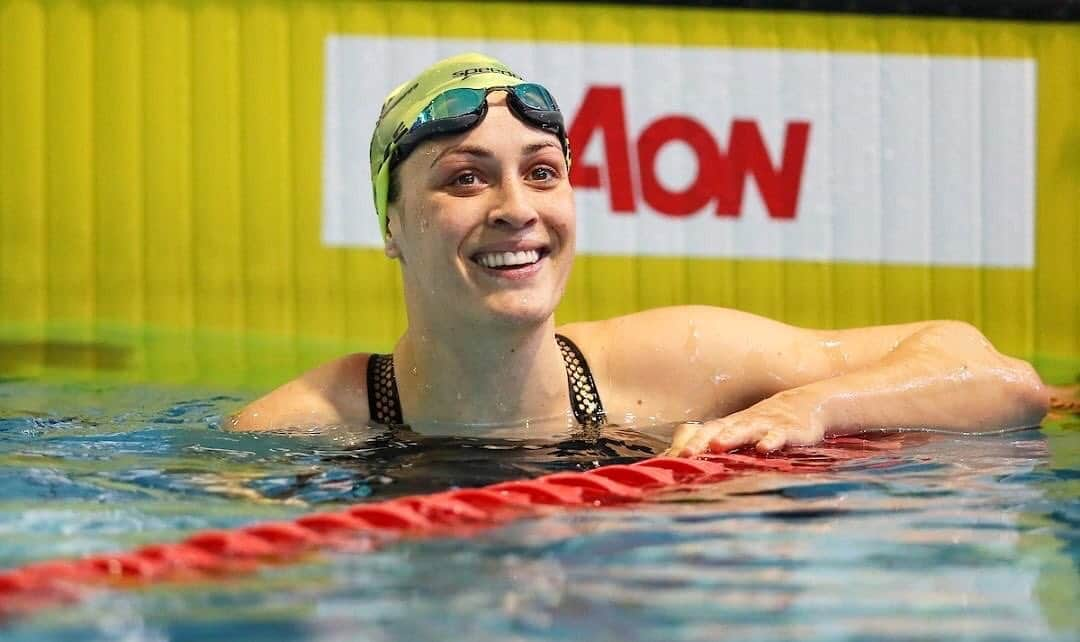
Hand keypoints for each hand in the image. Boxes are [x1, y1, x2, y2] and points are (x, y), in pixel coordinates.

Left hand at [664, 392, 825, 456]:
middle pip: (715, 430)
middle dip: (699, 442)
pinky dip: (771, 440)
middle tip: (684, 455)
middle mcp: (741, 424)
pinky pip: (778, 434)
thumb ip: (713, 446)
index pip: (699, 433)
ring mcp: (764, 425)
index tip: (666, 461)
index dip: (683, 446)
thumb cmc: (763, 424)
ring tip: (716, 446)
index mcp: (727, 426)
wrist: (804, 404)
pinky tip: (763, 448)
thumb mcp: (739, 434)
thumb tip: (679, 462)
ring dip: (730, 437)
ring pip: (744, 429)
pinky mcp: (788, 430)